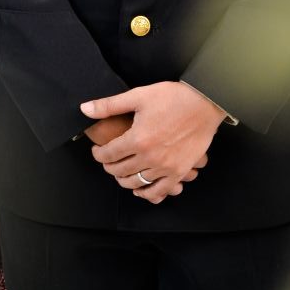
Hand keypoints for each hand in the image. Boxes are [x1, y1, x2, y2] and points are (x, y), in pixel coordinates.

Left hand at [81, 82, 223, 204]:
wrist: (204, 103)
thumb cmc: (173, 97)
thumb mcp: (138, 96)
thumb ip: (109, 105)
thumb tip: (85, 109)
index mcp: (137, 139)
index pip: (108, 154)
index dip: (98, 154)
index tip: (97, 150)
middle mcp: (150, 157)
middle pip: (119, 171)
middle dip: (109, 166)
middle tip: (107, 160)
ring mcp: (165, 167)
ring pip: (136, 183)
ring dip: (124, 180)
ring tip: (120, 172)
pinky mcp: (179, 172)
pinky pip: (159, 191)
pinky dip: (147, 193)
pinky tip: (140, 189)